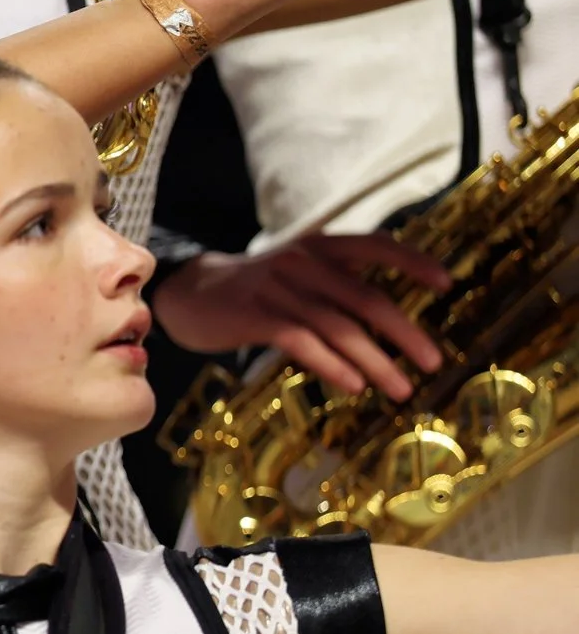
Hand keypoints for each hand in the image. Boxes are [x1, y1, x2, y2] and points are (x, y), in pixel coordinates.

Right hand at [152, 234, 450, 399]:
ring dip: (375, 360)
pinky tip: (354, 384)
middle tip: (433, 362)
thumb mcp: (298, 272)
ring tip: (401, 388)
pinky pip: (301, 341)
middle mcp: (301, 262)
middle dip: (404, 333)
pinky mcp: (253, 316)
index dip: (412, 262)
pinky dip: (332, 364)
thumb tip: (392, 317)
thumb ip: (338, 283)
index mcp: (317, 246)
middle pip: (364, 298)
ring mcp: (276, 289)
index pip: (374, 245)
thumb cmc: (256, 289)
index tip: (446, 285)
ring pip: (337, 327)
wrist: (187, 293)